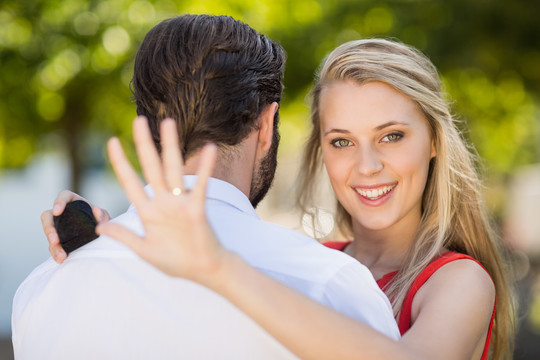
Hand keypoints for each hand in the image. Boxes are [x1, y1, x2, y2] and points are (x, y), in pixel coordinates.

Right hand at [41, 190, 109, 262]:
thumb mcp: (104, 217)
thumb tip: (97, 210)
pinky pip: (53, 246)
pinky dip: (56, 253)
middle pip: (48, 217)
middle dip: (49, 229)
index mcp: (73, 203)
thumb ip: (102, 215)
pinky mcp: (58, 240)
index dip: (58, 202)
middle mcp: (62, 214)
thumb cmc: (100, 221)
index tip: (57, 211)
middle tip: (55, 240)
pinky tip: (61, 259)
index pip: (63, 196)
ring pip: (49, 234)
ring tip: (61, 255)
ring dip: (53, 245)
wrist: (100, 234)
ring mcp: (58, 227)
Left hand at [97, 117, 227, 284]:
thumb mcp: (144, 250)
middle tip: (138, 120)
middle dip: (144, 144)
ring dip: (171, 146)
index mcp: (148, 212)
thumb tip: (99, 226)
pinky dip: (205, 168)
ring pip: (173, 169)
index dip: (120, 162)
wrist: (204, 270)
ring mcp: (180, 204)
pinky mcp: (197, 208)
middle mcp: (163, 203)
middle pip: (151, 167)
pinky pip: (202, 185)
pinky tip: (210, 150)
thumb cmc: (176, 262)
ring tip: (168, 123)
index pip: (130, 182)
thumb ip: (124, 236)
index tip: (112, 141)